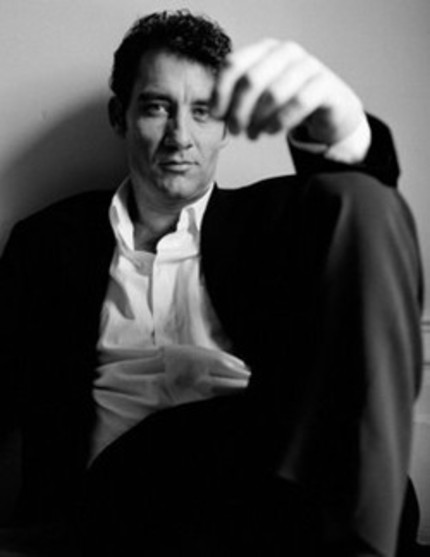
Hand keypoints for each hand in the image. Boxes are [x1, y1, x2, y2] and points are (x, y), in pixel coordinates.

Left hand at [211, 39, 364, 145]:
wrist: (328, 112)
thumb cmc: (287, 105)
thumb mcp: (258, 99)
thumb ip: (235, 101)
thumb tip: (212, 112)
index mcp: (264, 50)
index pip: (233, 64)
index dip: (220, 92)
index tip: (216, 116)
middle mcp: (285, 52)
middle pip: (251, 80)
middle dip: (238, 110)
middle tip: (236, 131)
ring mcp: (308, 66)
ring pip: (273, 93)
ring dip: (258, 120)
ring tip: (253, 135)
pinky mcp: (325, 84)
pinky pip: (298, 103)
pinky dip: (281, 121)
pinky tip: (272, 132)